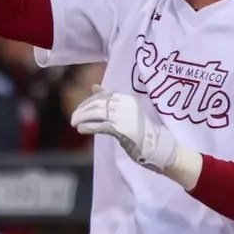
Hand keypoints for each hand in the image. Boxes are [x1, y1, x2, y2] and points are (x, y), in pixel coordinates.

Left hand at [71, 87, 201, 189]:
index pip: (103, 95)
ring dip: (82, 118)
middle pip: (97, 103)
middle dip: (82, 110)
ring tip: (75, 124)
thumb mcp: (127, 111)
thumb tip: (94, 86)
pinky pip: (100, 126)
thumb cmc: (143, 131)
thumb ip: (111, 99)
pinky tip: (81, 130)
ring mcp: (124, 117)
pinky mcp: (121, 130)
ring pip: (96, 113)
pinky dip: (88, 127)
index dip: (88, 101)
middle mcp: (125, 104)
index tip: (80, 109)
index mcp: (127, 98)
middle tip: (73, 118)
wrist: (159, 146)